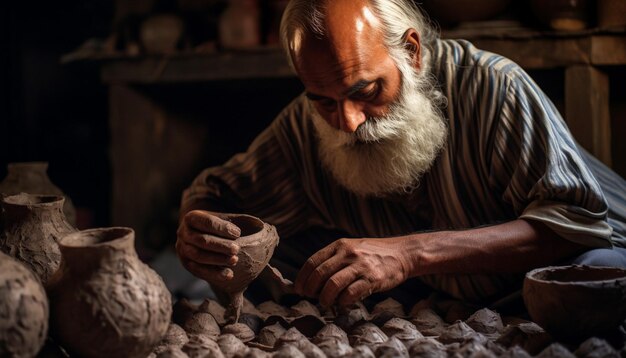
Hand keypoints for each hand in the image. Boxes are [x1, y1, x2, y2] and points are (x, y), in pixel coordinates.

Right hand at [176, 210, 240, 284]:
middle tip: (236, 249)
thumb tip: (259, 224)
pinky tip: (228, 274)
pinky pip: (198, 270)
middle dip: (220, 246)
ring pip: (198, 256)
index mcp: (192, 217)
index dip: (222, 228)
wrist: (203, 235)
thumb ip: (239, 220)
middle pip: (201, 240)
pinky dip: (214, 274)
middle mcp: (183, 233)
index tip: (238, 233)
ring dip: (217, 259)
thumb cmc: (219, 226)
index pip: (206, 222)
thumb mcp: (226, 219)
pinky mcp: (186, 263)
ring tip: (234, 260)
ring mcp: (182, 249)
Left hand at [294, 238, 411, 306]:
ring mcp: (360, 265)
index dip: (302, 278)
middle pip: (320, 274)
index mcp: (339, 245)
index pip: (313, 262)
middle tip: (311, 298)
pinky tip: (343, 304)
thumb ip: (334, 260)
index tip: (299, 289)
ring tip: (325, 303)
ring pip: (332, 284)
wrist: (402, 253)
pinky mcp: (372, 279)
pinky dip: (343, 302)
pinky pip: (351, 293)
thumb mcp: (351, 249)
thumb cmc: (373, 254)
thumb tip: (311, 280)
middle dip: (311, 290)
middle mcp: (348, 253)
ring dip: (325, 298)